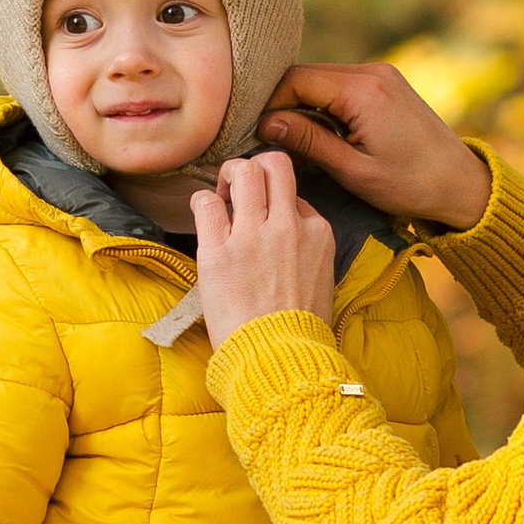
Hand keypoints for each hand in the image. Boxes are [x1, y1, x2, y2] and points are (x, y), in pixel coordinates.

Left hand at [192, 150, 336, 351]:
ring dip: (229, 175)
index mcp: (318, 233)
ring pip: (244, 172)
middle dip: (256, 167)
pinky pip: (207, 203)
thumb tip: (288, 234)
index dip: (279, 204)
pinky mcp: (219, 250)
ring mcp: (252, 235)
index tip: (267, 219)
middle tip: (241, 186)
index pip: (297, 196)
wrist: (280, 359)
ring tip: (222, 192)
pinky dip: (202, 201)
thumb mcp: (321, 280)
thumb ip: (307, 249)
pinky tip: (202, 212)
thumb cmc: (300, 330)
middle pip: (275, 165)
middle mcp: (288, 226)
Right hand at [258, 61, 489, 229]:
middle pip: (306, 74)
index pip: (295, 80)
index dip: (269, 104)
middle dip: (281, 103)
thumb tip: (265, 123)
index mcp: (363, 91)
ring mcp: (381, 74)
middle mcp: (372, 72)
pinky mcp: (386, 82)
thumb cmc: (410, 185)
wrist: (460, 183)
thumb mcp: (353, 170)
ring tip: (290, 139)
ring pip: (321, 78)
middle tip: (265, 137)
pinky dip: (323, 103)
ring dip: (301, 104)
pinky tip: (317, 131)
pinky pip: (340, 84)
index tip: (254, 133)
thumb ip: (309, 142)